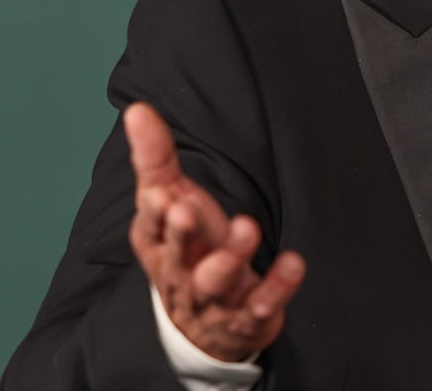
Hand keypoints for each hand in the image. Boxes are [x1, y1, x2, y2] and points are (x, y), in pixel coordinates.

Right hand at [125, 102, 305, 361]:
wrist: (206, 322)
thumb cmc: (188, 247)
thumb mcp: (171, 201)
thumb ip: (156, 157)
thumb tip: (137, 109)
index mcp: (158, 246)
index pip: (151, 230)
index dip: (156, 215)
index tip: (162, 194)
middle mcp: (180, 275)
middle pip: (177, 258)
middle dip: (181, 236)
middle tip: (186, 209)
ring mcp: (213, 300)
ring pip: (215, 283)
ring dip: (229, 257)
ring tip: (247, 226)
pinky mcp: (247, 317)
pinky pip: (261, 304)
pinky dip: (277, 287)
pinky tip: (293, 263)